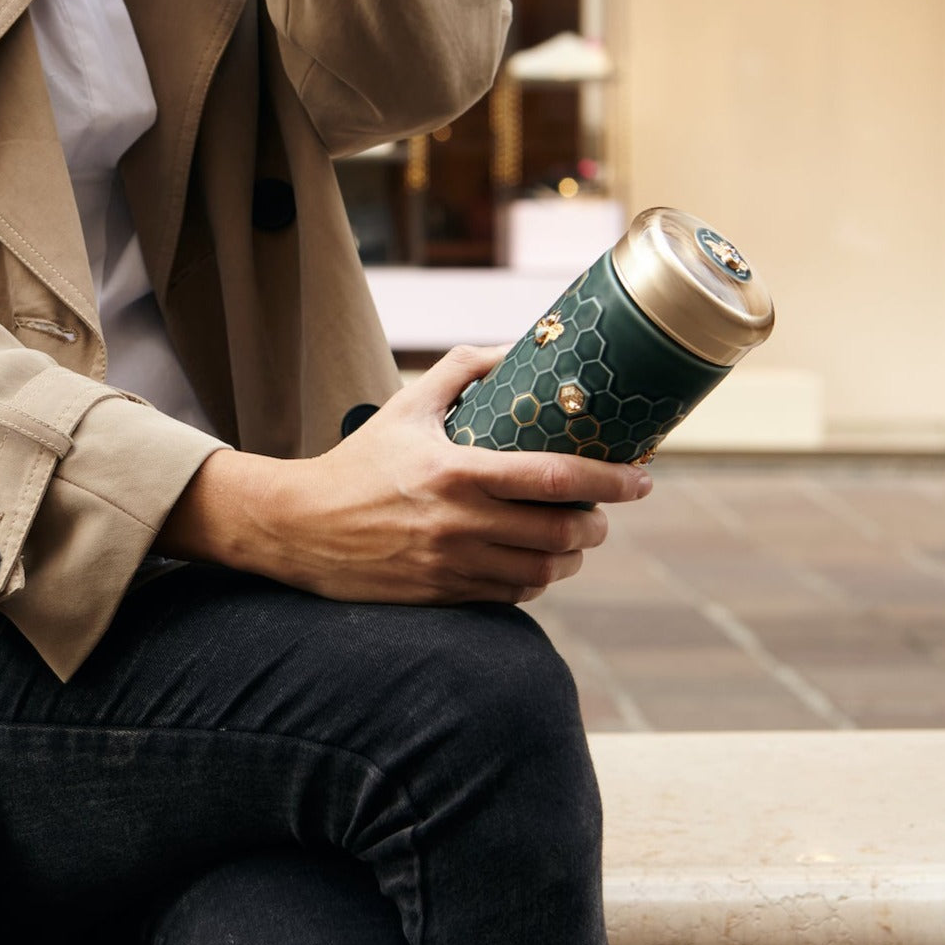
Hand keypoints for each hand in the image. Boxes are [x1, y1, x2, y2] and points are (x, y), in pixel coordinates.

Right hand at [161, 346, 652, 604]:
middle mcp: (459, 523)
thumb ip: (461, 370)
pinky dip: (535, 581)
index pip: (554, 478)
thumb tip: (513, 348)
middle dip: (596, 525)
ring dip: (570, 557)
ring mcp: (451, 565)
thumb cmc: (358, 461)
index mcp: (456, 471)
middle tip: (602, 514)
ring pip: (542, 570)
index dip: (610, 481)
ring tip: (573, 540)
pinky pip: (511, 596)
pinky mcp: (442, 594)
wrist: (300, 528)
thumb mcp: (405, 405)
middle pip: (559, 532)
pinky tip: (535, 563)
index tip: (643, 479)